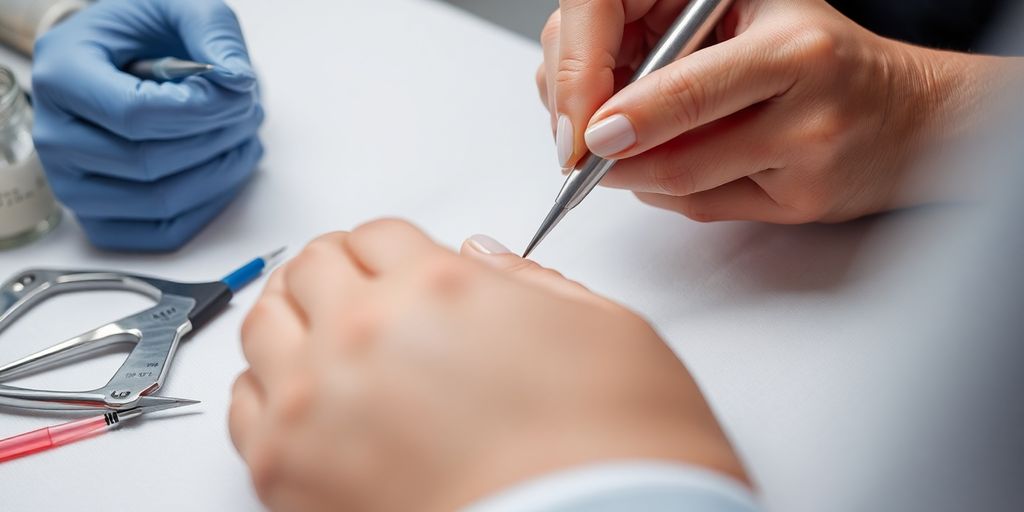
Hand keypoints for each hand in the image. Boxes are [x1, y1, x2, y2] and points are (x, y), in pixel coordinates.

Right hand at [32, 0, 262, 250]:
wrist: (119, 61)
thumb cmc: (144, 34)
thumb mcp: (179, 6)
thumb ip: (213, 32)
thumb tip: (237, 82)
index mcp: (62, 76)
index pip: (136, 116)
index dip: (201, 111)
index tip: (237, 93)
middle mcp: (56, 136)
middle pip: (151, 162)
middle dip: (218, 138)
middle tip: (249, 111)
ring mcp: (73, 185)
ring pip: (163, 201)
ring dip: (222, 171)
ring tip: (243, 134)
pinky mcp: (100, 218)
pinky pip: (165, 232)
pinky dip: (211, 205)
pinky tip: (228, 168)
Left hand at [229, 220, 746, 511]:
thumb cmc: (615, 457)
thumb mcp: (607, 330)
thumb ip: (533, 280)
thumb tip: (485, 258)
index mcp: (439, 286)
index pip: (377, 234)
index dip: (391, 248)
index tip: (396, 266)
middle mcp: (363, 337)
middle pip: (310, 268)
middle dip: (337, 273)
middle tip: (359, 294)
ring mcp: (313, 407)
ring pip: (263, 325)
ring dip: (293, 320)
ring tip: (325, 338)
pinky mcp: (286, 477)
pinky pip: (243, 405)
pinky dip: (267, 388)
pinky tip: (305, 398)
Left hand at [538, 0, 1016, 222]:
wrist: (913, 115)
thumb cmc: (830, 60)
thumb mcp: (766, 24)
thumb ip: (689, 60)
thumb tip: (607, 105)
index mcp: (794, 48)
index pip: (690, 89)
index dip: (631, 116)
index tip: (590, 134)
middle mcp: (808, 110)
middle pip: (684, 152)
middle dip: (618, 160)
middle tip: (582, 158)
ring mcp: (807, 166)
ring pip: (689, 187)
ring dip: (637, 179)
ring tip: (613, 162)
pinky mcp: (803, 207)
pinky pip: (709, 208)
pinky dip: (670, 193)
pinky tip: (660, 174)